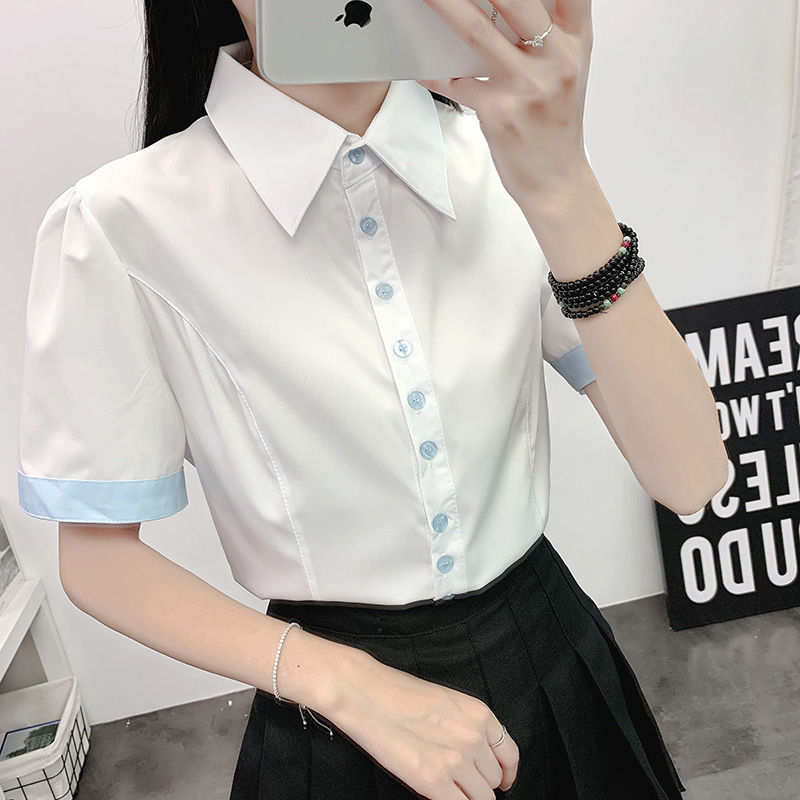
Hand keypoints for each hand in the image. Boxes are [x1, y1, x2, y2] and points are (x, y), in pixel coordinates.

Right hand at [329, 650, 519, 798]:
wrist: (369, 695)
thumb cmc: (401, 695)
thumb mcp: (449, 702)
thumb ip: (470, 728)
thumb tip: (480, 758)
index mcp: (480, 715)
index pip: (510, 756)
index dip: (506, 774)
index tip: (502, 782)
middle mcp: (474, 738)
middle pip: (494, 781)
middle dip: (480, 784)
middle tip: (460, 781)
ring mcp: (455, 762)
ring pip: (481, 799)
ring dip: (467, 797)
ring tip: (447, 787)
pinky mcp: (433, 781)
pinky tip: (439, 794)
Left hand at [416, 0, 593, 203]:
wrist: (557, 179)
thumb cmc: (557, 122)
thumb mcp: (568, 67)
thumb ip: (551, 27)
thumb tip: (505, 5)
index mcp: (578, 40)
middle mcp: (558, 58)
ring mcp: (528, 86)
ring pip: (478, 31)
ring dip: (444, 4)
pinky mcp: (499, 112)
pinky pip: (455, 81)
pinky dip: (433, 69)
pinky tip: (419, 60)